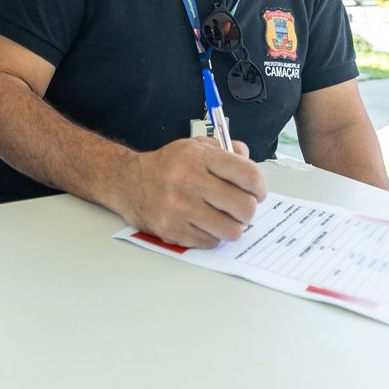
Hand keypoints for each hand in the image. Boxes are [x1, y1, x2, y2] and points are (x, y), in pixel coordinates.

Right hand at [113, 137, 265, 248]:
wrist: (128, 182)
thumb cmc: (167, 166)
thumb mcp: (195, 146)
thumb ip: (226, 150)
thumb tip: (249, 161)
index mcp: (198, 157)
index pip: (248, 176)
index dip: (260, 187)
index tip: (257, 191)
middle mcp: (188, 181)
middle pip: (244, 207)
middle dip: (248, 210)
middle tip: (241, 208)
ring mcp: (180, 208)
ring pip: (232, 230)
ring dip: (232, 226)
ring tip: (223, 218)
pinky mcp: (173, 230)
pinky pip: (211, 242)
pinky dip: (212, 235)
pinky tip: (203, 223)